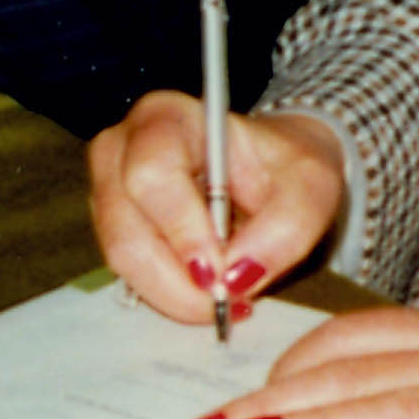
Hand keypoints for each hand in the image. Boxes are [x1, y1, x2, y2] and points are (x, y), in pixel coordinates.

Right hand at [90, 95, 344, 322]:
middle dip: (179, 281)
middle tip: (229, 300)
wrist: (271, 167)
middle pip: (127, 231)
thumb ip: (284, 230)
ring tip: (228, 297)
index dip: (182, 231)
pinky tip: (209, 291)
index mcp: (167, 118)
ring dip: (177, 293)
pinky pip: (130, 274)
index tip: (219, 273)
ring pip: (124, 261)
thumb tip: (236, 278)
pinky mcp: (112, 226)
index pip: (153, 175)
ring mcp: (109, 189)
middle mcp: (122, 149)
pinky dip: (170, 293)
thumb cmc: (285, 166)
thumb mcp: (309, 189)